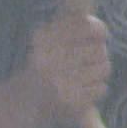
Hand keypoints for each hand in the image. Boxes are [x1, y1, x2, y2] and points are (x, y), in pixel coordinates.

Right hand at [18, 9, 110, 126]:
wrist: (23, 101)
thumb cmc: (42, 65)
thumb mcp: (45, 40)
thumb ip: (70, 27)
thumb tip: (101, 28)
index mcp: (42, 39)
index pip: (85, 25)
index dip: (98, 29)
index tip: (99, 34)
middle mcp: (49, 59)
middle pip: (99, 49)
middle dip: (98, 53)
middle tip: (87, 59)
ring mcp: (60, 82)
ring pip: (104, 68)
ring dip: (99, 71)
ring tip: (86, 74)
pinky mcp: (71, 102)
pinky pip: (101, 88)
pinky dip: (96, 89)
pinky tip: (82, 89)